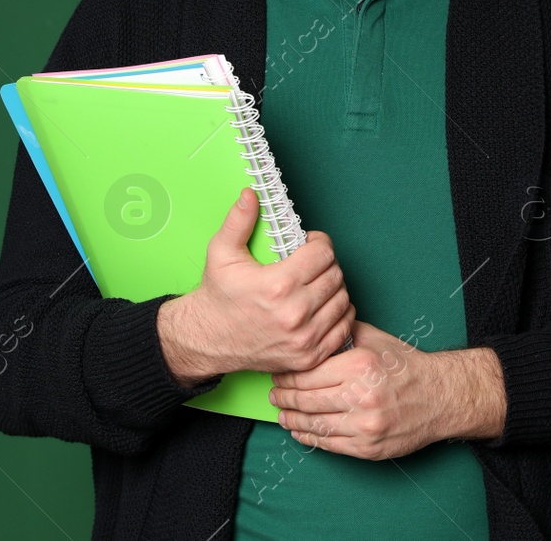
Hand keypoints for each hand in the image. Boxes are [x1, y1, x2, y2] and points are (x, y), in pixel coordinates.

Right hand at [158, 187, 354, 383]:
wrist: (208, 340)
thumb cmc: (218, 296)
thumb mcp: (221, 253)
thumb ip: (238, 221)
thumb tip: (250, 194)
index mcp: (277, 285)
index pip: (323, 253)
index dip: (319, 242)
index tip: (310, 243)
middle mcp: (295, 314)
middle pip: (335, 275)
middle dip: (326, 263)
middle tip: (312, 263)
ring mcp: (304, 338)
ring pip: (343, 300)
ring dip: (334, 287)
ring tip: (316, 283)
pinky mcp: (309, 356)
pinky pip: (343, 327)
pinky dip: (339, 314)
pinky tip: (323, 306)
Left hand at [267, 320, 505, 459]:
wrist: (439, 397)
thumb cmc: (404, 366)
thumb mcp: (374, 339)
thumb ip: (341, 333)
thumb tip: (310, 329)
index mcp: (359, 366)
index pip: (307, 373)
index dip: (286, 375)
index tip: (278, 373)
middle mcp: (361, 397)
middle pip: (306, 400)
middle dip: (283, 397)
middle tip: (274, 393)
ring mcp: (364, 426)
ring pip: (314, 424)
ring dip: (291, 420)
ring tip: (281, 413)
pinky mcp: (368, 447)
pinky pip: (328, 444)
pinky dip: (308, 437)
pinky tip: (298, 430)